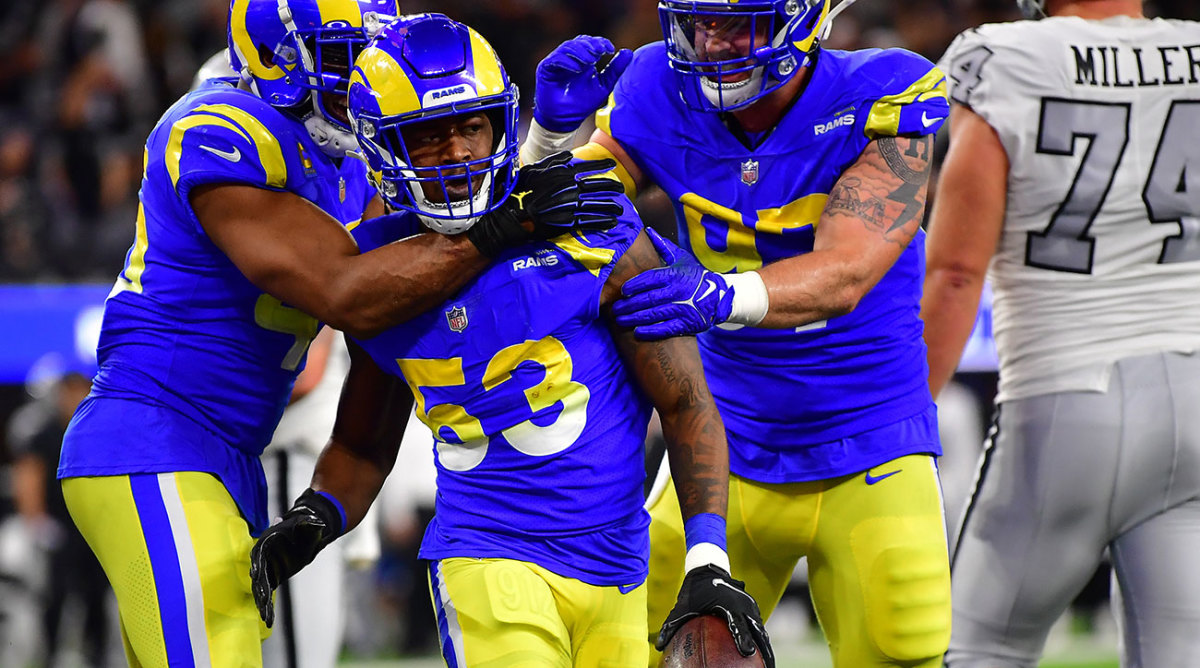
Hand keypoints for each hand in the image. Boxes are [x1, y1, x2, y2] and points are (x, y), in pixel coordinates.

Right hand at [249, 489, 342, 626]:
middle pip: (258, 575)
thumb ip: (309, 524)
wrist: (306, 534)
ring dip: (262, 602)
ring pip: (261, 588)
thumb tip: (315, 521)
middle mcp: (262, 558)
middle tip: (262, 601)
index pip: (259, 555)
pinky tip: (268, 619)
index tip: (256, 576)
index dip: (257, 565)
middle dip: (260, 589)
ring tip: (265, 617)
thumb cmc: (306, 527)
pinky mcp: (271, 578)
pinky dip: (267, 606)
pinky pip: (267, 593)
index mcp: (266, 543)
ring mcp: (266, 570)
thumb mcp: (309, 525)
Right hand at [466, 151, 623, 256]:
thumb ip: (551, 162)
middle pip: (595, 185)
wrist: (510, 217)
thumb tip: (568, 155)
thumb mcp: (530, 171)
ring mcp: (568, 206)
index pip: (585, 166)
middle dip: (610, 186)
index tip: (612, 164)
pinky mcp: (567, 223)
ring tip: (620, 206)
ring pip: (596, 204)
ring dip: (610, 205)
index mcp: (559, 174)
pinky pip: (590, 221)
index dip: (600, 165)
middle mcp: (567, 188)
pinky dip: (602, 220)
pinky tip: (612, 220)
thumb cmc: (517, 193)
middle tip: (620, 187)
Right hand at [533, 36, 632, 131]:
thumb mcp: (603, 85)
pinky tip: (578, 69)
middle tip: (600, 51)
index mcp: (582, 59)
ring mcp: (556, 62)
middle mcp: (569, 58)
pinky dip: (567, 61)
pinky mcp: (545, 68)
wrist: (565, 119)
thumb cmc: (582, 103)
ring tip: (591, 60)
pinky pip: (556, 59)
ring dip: (580, 51)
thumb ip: (615, 70)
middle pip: (579, 42)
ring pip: (567, 47)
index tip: (610, 49)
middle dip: (590, 45)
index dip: (599, 42)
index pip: (590, 43)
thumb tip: (629, 52)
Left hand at [612, 228, 733, 338]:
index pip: (650, 279)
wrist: (719, 297)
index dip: (634, 285)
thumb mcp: (682, 259)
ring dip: (634, 318)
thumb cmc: (695, 276)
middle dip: (629, 304)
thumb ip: (663, 247)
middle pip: (648, 298)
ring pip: (654, 314)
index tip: (622, 290)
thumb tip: (648, 231)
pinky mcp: (687, 324)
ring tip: (620, 320)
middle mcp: (678, 291)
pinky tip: (637, 332)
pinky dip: (650, 331)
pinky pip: (665, 329)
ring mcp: (683, 309)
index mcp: (675, 274)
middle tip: (615, 308)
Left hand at [656, 564, 773, 666]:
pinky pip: (759, 625)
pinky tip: (762, 656)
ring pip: (761, 629)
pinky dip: (762, 640)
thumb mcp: (681, 607)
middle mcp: (742, 604)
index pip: (738, 624)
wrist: (708, 568)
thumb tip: (659, 647)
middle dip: (764, 650)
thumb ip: (672, 626)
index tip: (747, 653)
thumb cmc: (693, 591)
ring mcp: (749, 605)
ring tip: (768, 665)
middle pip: (758, 630)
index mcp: (727, 605)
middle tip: (766, 667)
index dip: (744, 639)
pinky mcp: (752, 607)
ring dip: (766, 647)